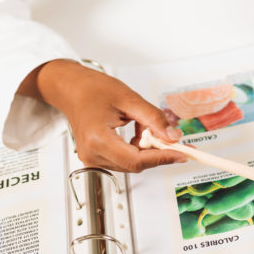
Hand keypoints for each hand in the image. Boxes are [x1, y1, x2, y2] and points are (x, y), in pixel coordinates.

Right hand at [22, 60, 186, 172]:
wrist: (71, 89)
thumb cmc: (93, 90)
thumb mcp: (130, 99)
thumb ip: (154, 119)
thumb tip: (173, 137)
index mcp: (98, 140)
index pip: (137, 160)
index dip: (163, 158)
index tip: (182, 153)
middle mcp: (92, 154)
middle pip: (136, 164)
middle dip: (159, 153)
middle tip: (177, 141)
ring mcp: (92, 159)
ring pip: (132, 163)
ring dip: (147, 149)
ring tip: (146, 125)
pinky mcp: (95, 157)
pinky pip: (124, 159)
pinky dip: (137, 148)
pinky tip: (138, 131)